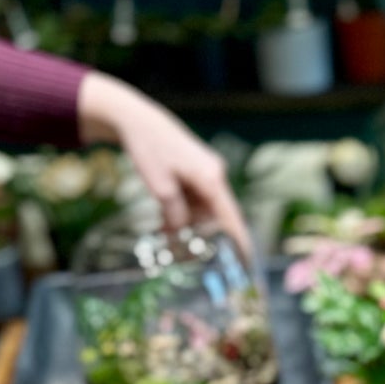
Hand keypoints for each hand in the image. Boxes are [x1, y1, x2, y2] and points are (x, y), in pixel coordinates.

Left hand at [77, 71, 251, 259]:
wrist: (138, 120)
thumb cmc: (150, 150)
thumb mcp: (161, 189)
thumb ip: (177, 217)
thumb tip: (184, 237)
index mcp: (212, 179)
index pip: (232, 219)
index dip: (240, 243)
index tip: (247, 264)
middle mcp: (215, 175)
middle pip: (216, 216)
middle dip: (201, 235)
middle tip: (182, 252)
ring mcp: (207, 172)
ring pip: (203, 210)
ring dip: (187, 223)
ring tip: (164, 232)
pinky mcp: (197, 171)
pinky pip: (195, 199)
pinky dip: (182, 211)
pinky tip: (165, 218)